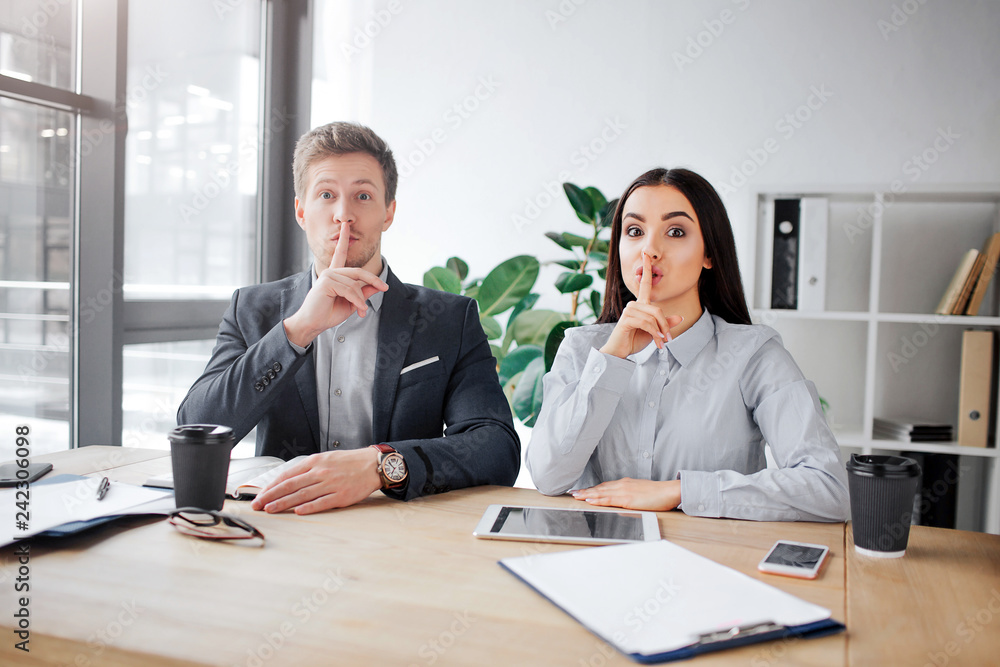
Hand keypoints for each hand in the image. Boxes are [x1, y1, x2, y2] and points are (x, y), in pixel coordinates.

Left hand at [250, 448, 381, 514]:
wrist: (372, 465)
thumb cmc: (348, 462)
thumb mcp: (325, 459)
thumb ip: (307, 469)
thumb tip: (287, 481)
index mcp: (314, 462)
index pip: (287, 475)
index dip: (271, 486)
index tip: (260, 495)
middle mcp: (320, 472)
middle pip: (290, 485)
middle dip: (271, 496)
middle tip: (258, 505)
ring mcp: (330, 484)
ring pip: (302, 495)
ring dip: (284, 503)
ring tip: (270, 510)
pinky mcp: (341, 495)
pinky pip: (321, 502)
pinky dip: (309, 507)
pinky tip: (297, 511)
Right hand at [283, 221, 388, 346]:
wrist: (313, 324)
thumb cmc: (328, 314)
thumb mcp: (352, 303)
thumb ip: (363, 293)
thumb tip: (378, 286)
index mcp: (334, 274)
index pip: (340, 253)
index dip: (343, 239)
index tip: (345, 226)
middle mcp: (330, 271)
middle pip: (358, 272)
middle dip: (373, 280)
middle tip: (384, 288)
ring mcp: (327, 275)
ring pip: (355, 285)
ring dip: (361, 300)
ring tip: (361, 311)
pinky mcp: (326, 283)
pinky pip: (349, 291)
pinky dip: (357, 302)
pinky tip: (359, 310)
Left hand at [571, 478, 681, 511]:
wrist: (669, 491)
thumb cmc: (657, 493)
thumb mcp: (640, 491)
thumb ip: (630, 494)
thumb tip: (623, 498)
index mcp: (625, 484)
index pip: (604, 486)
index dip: (592, 488)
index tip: (582, 490)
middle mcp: (622, 485)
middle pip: (599, 488)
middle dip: (585, 491)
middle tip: (572, 493)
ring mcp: (624, 492)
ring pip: (601, 492)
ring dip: (587, 494)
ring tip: (576, 496)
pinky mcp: (627, 499)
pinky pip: (609, 499)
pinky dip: (598, 499)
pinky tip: (589, 499)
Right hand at [600, 252, 682, 358]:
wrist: (620, 352)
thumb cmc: (634, 340)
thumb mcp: (655, 332)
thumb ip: (665, 324)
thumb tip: (680, 317)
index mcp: (640, 305)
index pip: (644, 284)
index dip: (646, 268)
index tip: (646, 255)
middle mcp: (633, 305)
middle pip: (657, 309)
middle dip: (665, 325)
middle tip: (668, 339)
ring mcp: (628, 311)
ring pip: (653, 316)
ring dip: (660, 331)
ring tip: (661, 342)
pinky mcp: (626, 319)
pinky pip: (646, 323)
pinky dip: (654, 333)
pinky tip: (656, 341)